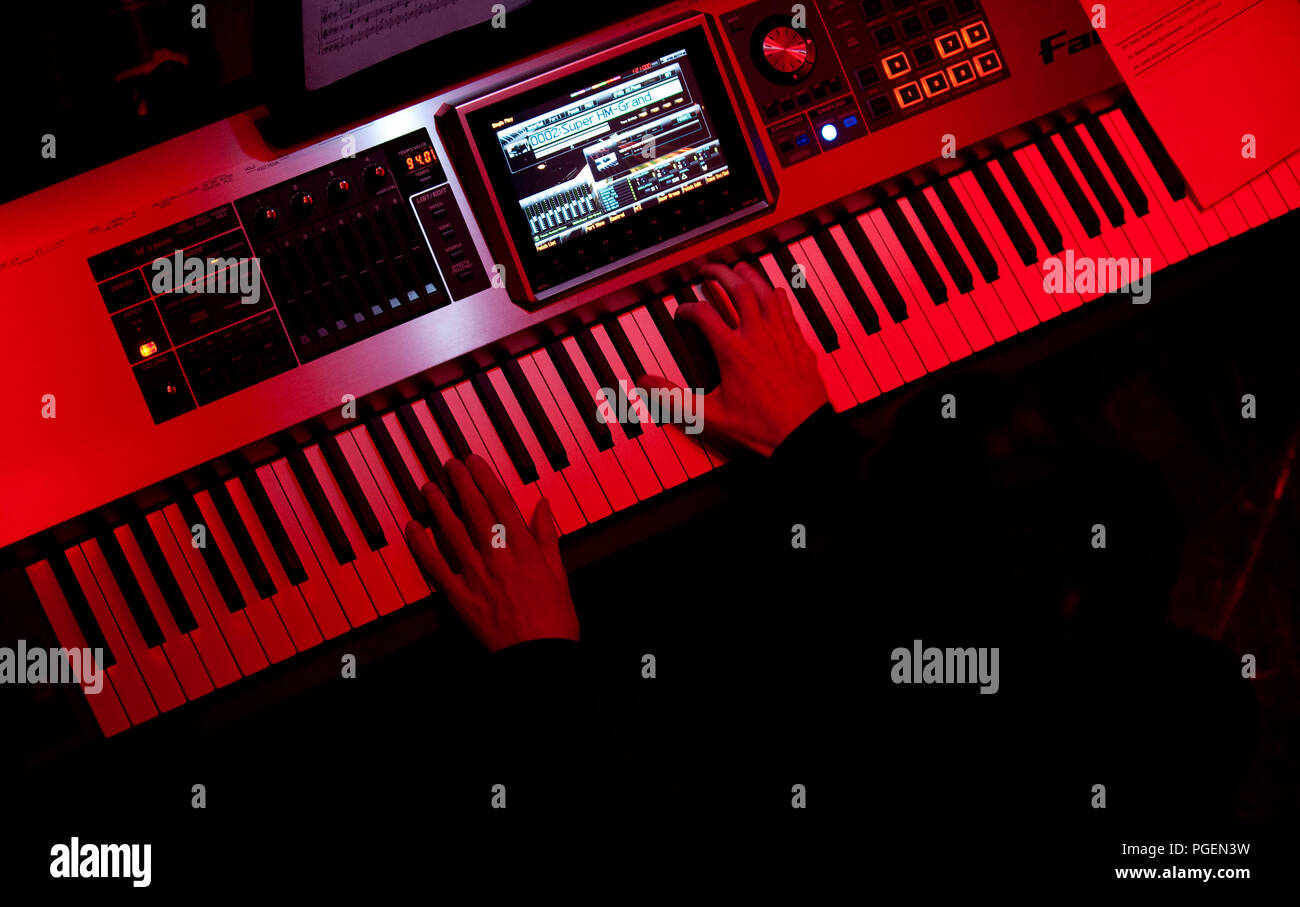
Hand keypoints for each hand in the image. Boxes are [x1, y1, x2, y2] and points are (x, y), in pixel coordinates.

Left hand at [404, 455, 578, 651]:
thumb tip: (543, 506)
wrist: (538, 654)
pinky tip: (413, 528)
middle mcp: (497, 555)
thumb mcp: (559, 571)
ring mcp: (476, 574)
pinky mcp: (460, 596)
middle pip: (474, 510)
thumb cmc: (554, 618)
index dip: (485, 478)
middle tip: (448, 464)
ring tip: (429, 487)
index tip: (474, 462)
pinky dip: (422, 546)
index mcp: (524, 547)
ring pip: (452, 531)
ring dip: (439, 506)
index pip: (501, 502)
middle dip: (460, 483)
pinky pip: (436, 566)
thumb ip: (548, 535)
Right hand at [640, 261, 827, 455]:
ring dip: (750, 276)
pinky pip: (787, 309)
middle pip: (738, 289)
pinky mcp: (799, 343)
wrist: (803, 434)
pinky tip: (772, 292)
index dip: (687, 309)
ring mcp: (781, 337)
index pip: (703, 314)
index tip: (682, 314)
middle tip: (709, 270)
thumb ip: (674, 398)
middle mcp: (758, 337)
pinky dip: (776, 295)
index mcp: (733, 351)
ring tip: (738, 269)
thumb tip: (647, 382)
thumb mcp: (710, 416)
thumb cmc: (761, 427)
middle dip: (720, 274)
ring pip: (766, 292)